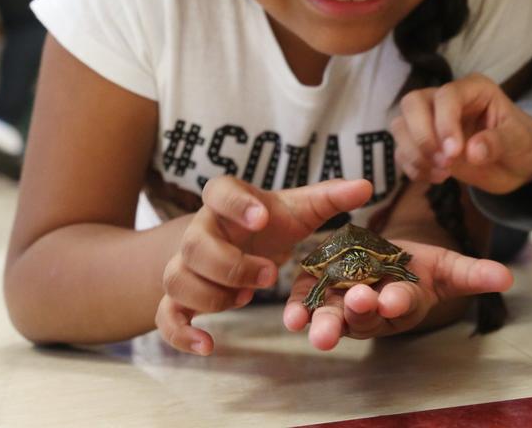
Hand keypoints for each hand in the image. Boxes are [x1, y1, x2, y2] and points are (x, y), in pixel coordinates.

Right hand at [156, 175, 372, 354]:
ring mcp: (184, 264)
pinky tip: (209, 345)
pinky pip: (165, 315)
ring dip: (212, 295)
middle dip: (232, 264)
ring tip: (247, 299)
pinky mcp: (178, 297)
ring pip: (177, 279)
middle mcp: (199, 231)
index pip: (218, 190)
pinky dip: (181, 333)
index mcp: (227, 202)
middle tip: (271, 274)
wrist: (235, 241)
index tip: (262, 218)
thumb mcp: (299, 210)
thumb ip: (330, 198)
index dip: (237, 204)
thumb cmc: (270, 223)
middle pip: (194, 245)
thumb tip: (366, 186)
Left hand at [282, 239, 512, 349]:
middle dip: (359, 312)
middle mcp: (373, 311)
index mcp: (404, 303)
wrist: (388, 261)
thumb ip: (474, 274)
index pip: (403, 304)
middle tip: (356, 302)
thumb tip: (508, 278)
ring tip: (313, 326)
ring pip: (332, 316)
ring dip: (324, 322)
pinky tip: (290, 317)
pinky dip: (296, 311)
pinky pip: (306, 304)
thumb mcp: (449, 267)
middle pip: (364, 315)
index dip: (399, 301)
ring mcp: (343, 306)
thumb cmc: (422, 268)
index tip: (395, 297)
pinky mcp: (318, 294)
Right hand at [391, 73, 531, 194]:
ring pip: (401, 126)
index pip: (446, 96)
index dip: (444, 123)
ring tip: (444, 173)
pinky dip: (413, 168)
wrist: (518, 163)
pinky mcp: (425, 145)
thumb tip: (473, 151)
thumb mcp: (519, 140)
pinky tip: (438, 178)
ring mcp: (432, 122)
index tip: (454, 153)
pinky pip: (403, 151)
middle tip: (445, 162)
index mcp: (473, 89)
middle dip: (422, 135)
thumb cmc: (522, 143)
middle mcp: (447, 101)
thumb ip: (498, 142)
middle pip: (412, 103)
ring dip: (415, 153)